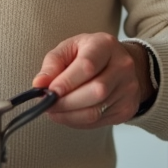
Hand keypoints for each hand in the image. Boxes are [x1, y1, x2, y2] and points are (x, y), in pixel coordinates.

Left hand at [31, 33, 151, 128]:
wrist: (121, 63)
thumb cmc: (91, 53)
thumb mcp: (70, 48)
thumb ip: (53, 63)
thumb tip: (39, 83)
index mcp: (105, 45)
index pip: (87, 66)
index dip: (66, 82)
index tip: (49, 92)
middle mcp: (122, 66)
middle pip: (95, 92)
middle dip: (66, 103)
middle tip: (48, 104)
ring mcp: (128, 89)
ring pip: (96, 111)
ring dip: (69, 115)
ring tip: (54, 110)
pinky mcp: (126, 108)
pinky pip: (98, 122)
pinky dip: (78, 121)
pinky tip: (69, 114)